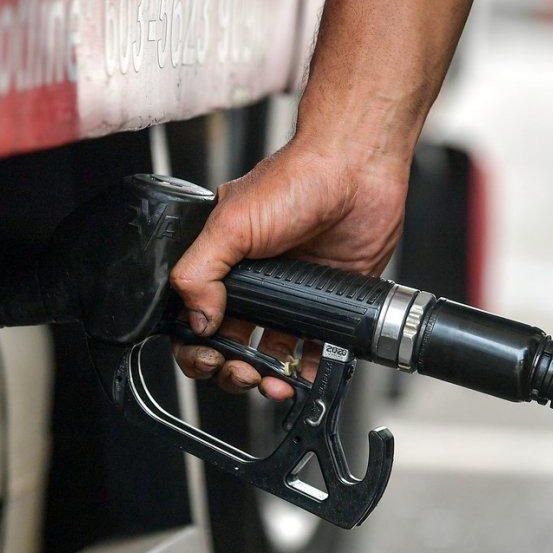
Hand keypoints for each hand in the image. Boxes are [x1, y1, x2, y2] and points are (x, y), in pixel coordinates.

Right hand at [169, 136, 408, 399]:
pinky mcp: (325, 303)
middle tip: (239, 372)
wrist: (357, 170)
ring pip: (268, 354)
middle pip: (229, 344)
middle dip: (229, 368)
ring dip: (264, 378)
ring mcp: (290, 295)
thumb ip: (201, 271)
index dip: (196, 344)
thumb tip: (195, 319)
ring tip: (270, 383)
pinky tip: (301, 376)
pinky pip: (310, 348)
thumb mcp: (232, 222)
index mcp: (222, 262)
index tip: (208, 354)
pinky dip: (305, 371)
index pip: (195, 316)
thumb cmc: (298, 179)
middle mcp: (253, 281)